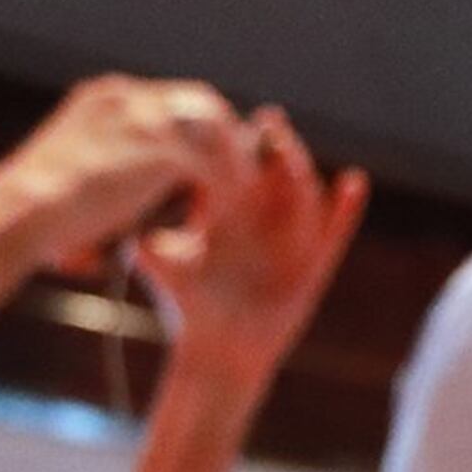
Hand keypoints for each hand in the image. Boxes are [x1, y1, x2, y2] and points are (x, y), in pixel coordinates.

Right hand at [3, 76, 248, 270]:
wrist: (22, 210)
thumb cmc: (34, 210)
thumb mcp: (69, 172)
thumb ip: (101, 166)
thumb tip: (112, 194)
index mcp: (105, 98)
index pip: (167, 101)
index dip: (193, 128)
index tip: (205, 155)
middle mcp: (128, 98)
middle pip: (200, 103)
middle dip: (224, 135)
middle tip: (239, 170)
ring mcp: (146, 119)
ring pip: (213, 131)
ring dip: (230, 161)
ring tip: (238, 192)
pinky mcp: (161, 150)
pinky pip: (212, 165)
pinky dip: (223, 187)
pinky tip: (224, 210)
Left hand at [133, 107, 368, 371]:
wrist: (218, 352)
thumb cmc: (188, 308)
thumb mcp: (163, 264)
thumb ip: (147, 235)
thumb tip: (118, 208)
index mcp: (229, 209)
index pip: (237, 162)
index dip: (236, 141)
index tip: (227, 120)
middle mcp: (264, 216)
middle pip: (275, 168)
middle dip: (274, 143)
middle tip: (268, 120)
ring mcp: (292, 238)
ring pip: (303, 193)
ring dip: (300, 167)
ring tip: (292, 150)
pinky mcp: (314, 263)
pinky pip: (334, 232)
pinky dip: (347, 208)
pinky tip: (354, 182)